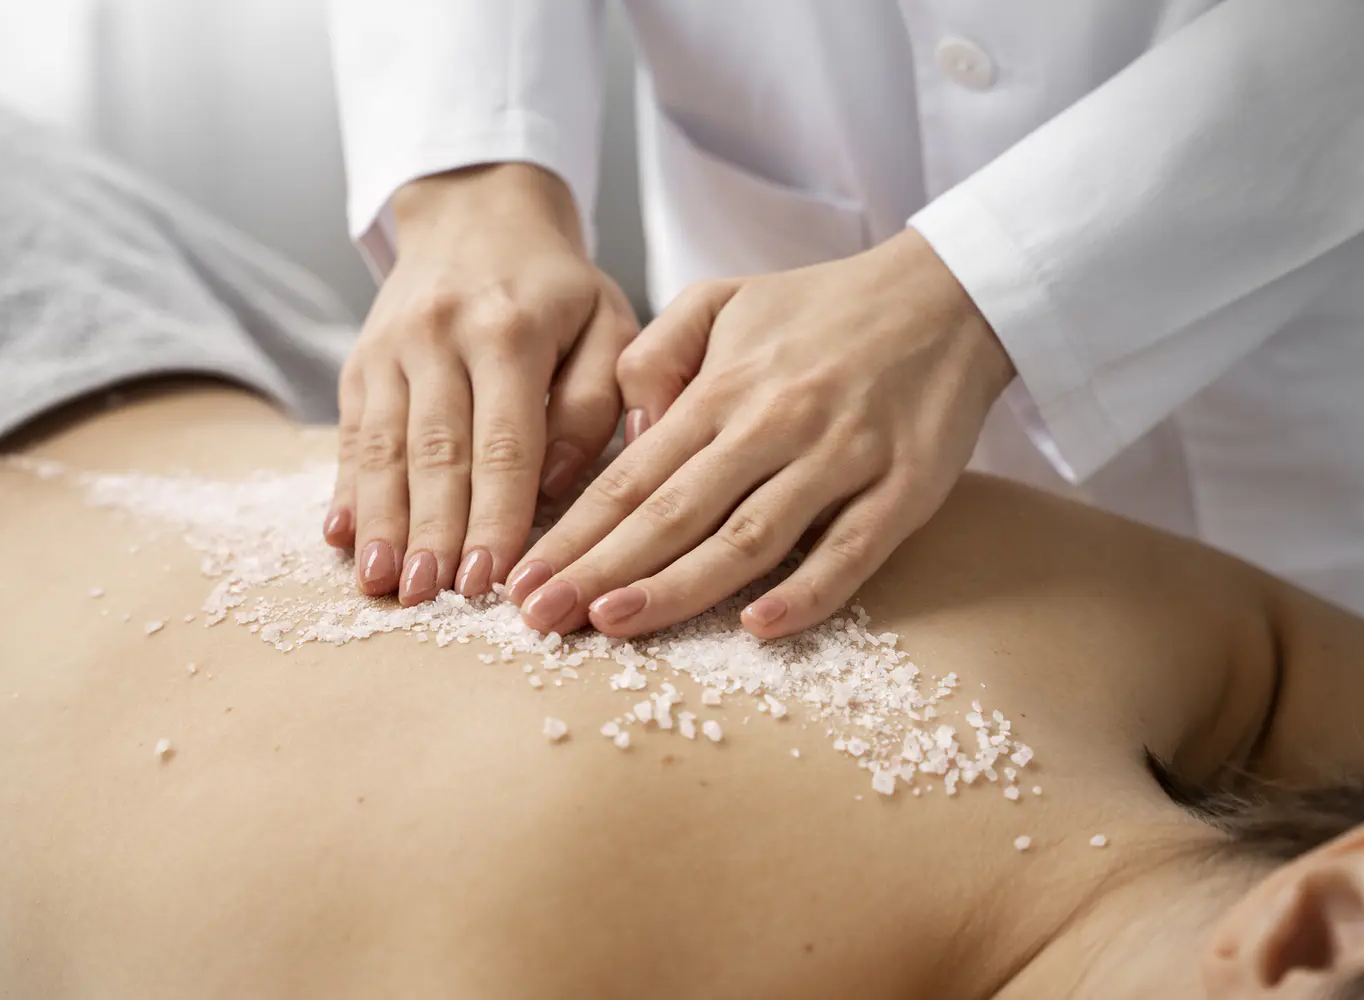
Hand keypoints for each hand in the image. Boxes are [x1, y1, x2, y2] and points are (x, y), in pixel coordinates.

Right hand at [324, 164, 638, 605]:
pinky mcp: (361, 359)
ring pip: (384, 447)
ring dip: (381, 521)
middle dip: (431, 532)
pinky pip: (353, 431)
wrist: (477, 212)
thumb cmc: (557, 288)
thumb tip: (554, 485)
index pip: (505, 444)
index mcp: (511, 330)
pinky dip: (347, 486)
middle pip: (435, 452)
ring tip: (380, 584)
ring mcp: (391, 346)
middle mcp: (441, 334)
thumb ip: (596, 404)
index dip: (495, 517)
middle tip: (428, 597)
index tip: (492, 580)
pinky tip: (342, 537)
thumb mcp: (607, 324)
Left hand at [506, 228, 1013, 638]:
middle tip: (540, 619)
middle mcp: (773, 424)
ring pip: (750, 537)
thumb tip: (627, 431)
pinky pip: (851, 552)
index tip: (525, 579)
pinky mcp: (904, 490)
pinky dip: (807, 592)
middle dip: (599, 570)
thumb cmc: (821, 309)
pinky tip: (757, 627)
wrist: (947, 296)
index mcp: (723, 388)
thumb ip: (656, 352)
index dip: (574, 532)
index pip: (632, 475)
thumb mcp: (723, 300)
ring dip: (678, 586)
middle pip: (674, 512)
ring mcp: (840, 459)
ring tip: (614, 623)